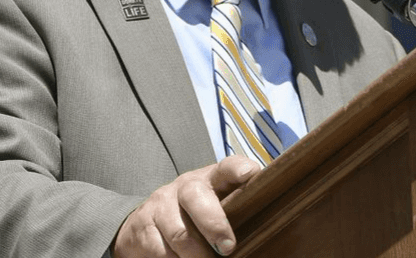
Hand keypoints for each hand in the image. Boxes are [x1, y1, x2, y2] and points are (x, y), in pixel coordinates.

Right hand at [113, 155, 261, 257]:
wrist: (146, 222)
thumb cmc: (194, 214)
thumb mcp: (214, 203)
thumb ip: (236, 205)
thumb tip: (272, 220)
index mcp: (209, 179)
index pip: (227, 166)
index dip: (239, 168)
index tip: (251, 174)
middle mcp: (184, 187)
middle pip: (197, 198)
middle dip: (214, 225)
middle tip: (228, 247)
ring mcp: (160, 206)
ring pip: (179, 233)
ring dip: (196, 255)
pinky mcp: (143, 228)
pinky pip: (159, 250)